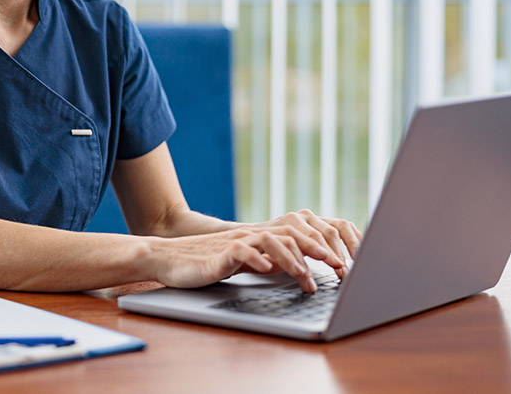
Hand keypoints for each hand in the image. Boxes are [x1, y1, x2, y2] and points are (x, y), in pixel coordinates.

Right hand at [147, 209, 360, 291]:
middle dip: (318, 251)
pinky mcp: (220, 253)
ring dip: (293, 259)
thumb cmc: (206, 264)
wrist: (169, 259)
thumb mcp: (243, 263)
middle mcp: (251, 235)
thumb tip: (293, 267)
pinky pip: (243, 252)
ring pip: (272, 241)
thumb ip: (267, 261)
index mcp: (259, 237)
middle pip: (291, 234)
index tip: (341, 265)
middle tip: (337, 269)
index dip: (321, 247)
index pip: (297, 235)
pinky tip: (267, 271)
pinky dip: (258, 260)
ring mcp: (236, 242)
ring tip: (306, 276)